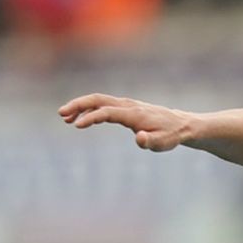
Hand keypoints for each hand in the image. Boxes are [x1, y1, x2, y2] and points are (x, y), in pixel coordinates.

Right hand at [59, 94, 192, 151]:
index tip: (77, 126)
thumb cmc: (171, 135)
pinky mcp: (125, 107)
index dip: (91, 117)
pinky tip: (80, 120)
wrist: (180, 125)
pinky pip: (103, 104)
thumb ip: (151, 142)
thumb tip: (139, 138)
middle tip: (61, 114)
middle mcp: (127, 105)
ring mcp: (125, 104)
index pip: (107, 112)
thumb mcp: (164, 143)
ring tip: (66, 118)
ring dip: (81, 106)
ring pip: (98, 100)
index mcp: (134, 114)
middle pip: (98, 99)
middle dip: (78, 105)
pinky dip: (89, 109)